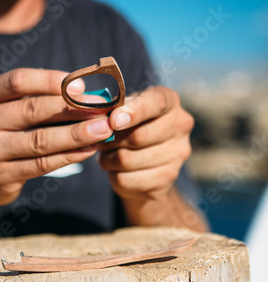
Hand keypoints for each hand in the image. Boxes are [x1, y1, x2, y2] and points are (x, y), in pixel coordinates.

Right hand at [0, 68, 112, 207]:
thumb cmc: (1, 134)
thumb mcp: (6, 111)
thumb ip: (36, 99)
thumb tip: (85, 91)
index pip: (18, 81)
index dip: (52, 80)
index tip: (82, 85)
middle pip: (32, 110)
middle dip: (72, 107)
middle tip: (102, 107)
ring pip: (40, 140)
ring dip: (76, 134)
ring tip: (103, 129)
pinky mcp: (2, 176)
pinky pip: (42, 164)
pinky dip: (70, 155)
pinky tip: (90, 149)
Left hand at [98, 86, 193, 201]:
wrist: (146, 158)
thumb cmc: (131, 125)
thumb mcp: (124, 108)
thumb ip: (116, 109)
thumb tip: (109, 122)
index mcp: (170, 101)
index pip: (157, 103)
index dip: (134, 111)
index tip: (113, 120)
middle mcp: (180, 126)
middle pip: (139, 136)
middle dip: (111, 140)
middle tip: (101, 141)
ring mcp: (178, 154)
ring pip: (128, 160)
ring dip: (108, 159)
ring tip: (106, 155)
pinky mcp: (167, 179)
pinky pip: (127, 180)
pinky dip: (113, 176)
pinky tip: (115, 170)